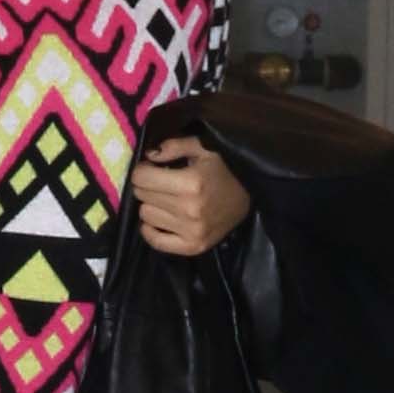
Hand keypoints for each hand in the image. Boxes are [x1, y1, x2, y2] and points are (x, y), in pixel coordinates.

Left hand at [130, 136, 251, 257]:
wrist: (251, 195)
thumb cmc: (224, 169)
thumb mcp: (203, 147)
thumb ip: (174, 145)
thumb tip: (149, 155)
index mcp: (190, 182)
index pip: (141, 177)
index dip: (143, 170)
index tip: (151, 169)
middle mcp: (189, 209)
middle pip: (142, 196)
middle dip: (147, 186)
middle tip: (160, 183)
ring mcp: (191, 231)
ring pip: (146, 216)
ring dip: (151, 205)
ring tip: (166, 199)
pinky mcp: (193, 247)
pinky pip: (156, 242)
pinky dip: (151, 230)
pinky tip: (158, 219)